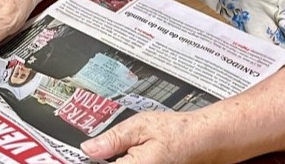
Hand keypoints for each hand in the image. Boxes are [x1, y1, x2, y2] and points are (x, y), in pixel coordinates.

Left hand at [81, 110, 217, 163]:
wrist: (204, 141)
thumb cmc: (178, 132)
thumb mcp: (143, 125)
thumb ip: (114, 137)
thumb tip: (89, 147)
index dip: (88, 160)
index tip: (80, 154)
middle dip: (101, 160)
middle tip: (101, 149)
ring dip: (114, 161)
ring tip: (116, 150)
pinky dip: (125, 161)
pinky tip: (127, 155)